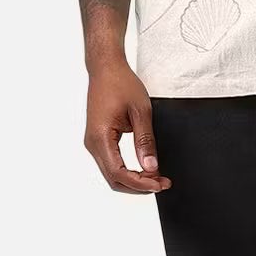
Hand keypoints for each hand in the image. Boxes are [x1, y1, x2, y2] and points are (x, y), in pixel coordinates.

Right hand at [84, 58, 170, 192]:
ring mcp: (93, 142)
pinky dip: (127, 171)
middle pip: (114, 179)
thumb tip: (151, 167)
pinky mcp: (97, 140)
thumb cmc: (121, 84)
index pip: (119, 173)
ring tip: (156, 176)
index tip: (160, 184)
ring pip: (112, 174)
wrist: (106, 69)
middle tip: (162, 182)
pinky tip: (143, 168)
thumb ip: (145, 141)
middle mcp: (92, 143)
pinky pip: (111, 163)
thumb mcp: (141, 112)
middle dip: (139, 186)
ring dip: (133, 180)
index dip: (141, 183)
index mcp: (100, 137)